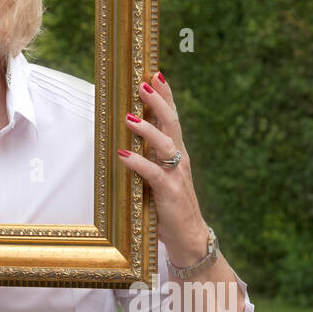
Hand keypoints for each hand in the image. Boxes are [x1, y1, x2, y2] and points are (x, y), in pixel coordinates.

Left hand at [117, 71, 210, 266]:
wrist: (189, 238)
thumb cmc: (169, 206)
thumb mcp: (160, 177)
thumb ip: (148, 158)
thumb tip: (123, 140)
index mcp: (177, 153)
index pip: (172, 118)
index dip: (165, 95)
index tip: (155, 73)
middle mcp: (179, 159)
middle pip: (171, 123)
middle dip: (158, 101)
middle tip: (144, 82)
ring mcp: (177, 175)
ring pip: (164, 144)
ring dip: (146, 128)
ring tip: (129, 115)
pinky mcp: (170, 193)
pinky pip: (153, 173)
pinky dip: (138, 163)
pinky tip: (123, 154)